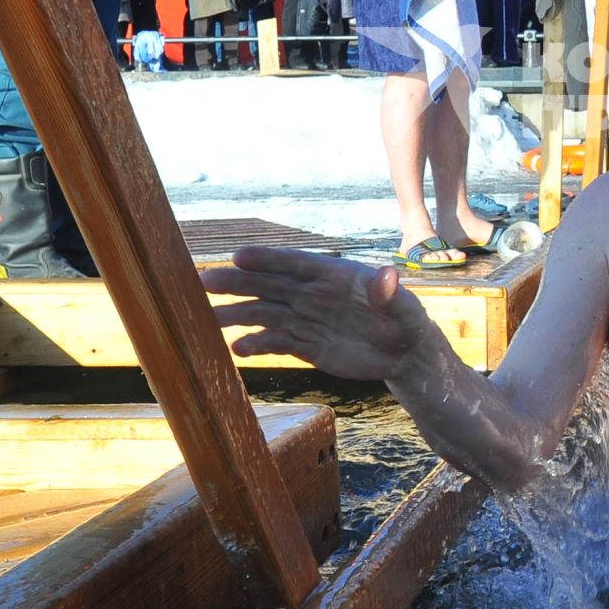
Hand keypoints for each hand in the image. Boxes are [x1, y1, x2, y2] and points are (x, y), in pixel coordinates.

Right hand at [203, 247, 435, 381]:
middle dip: (237, 282)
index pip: (295, 264)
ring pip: (264, 313)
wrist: (404, 352)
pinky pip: (276, 341)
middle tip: (203, 280)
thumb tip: (388, 276)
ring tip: (209, 318)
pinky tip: (238, 349)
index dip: (268, 259)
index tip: (239, 255)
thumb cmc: (405, 319)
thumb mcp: (405, 307)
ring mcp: (306, 319)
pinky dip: (257, 344)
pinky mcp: (305, 345)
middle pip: (269, 285)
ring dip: (237, 314)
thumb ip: (390, 293)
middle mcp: (312, 294)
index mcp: (332, 275)